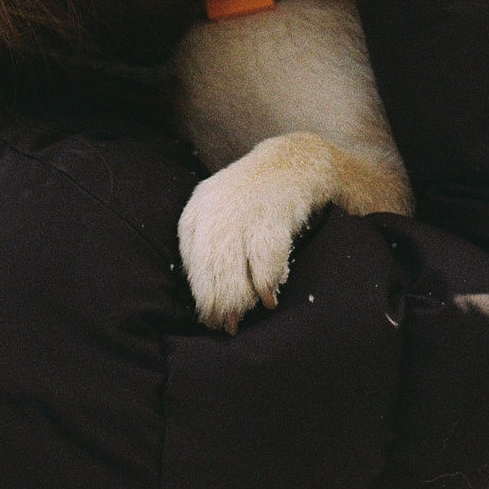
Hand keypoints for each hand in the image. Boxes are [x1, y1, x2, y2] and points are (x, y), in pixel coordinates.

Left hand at [178, 136, 334, 331]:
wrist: (295, 162)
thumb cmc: (254, 202)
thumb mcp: (223, 217)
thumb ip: (214, 251)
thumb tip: (212, 300)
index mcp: (197, 211)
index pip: (193, 260)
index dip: (201, 293)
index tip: (208, 318)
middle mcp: (215, 208)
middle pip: (209, 264)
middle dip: (216, 301)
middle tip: (225, 326)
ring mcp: (243, 209)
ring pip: (231, 263)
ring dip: (236, 297)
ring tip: (241, 318)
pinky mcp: (272, 211)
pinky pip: (263, 255)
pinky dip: (264, 281)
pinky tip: (267, 299)